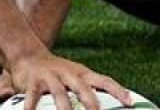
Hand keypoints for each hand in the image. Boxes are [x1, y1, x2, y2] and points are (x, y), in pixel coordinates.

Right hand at [2, 53, 131, 109]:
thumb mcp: (75, 77)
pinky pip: (33, 96)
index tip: (129, 103)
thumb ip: (88, 90)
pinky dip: (31, 106)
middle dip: (91, 103)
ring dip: (64, 108)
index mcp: (82, 74)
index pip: (104, 81)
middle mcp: (69, 73)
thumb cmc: (57, 72)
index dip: (118, 91)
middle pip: (83, 88)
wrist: (29, 55)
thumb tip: (106, 105)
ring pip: (59, 93)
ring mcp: (51, 77)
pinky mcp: (33, 82)